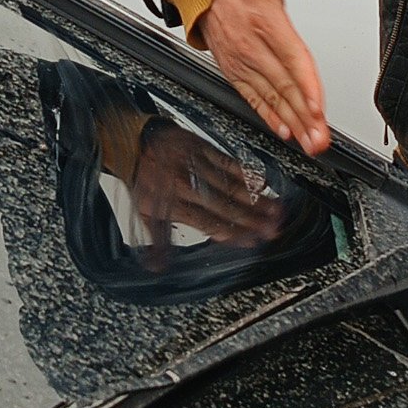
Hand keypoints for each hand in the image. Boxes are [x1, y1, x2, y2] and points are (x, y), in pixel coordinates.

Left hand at [125, 123, 285, 267]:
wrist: (131, 140)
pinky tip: (262, 183)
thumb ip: (156, 239)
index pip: (207, 223)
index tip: (253, 242)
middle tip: (273, 230)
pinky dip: (246, 173)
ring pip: (230, 185)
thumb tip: (158, 268)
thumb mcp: (143, 211)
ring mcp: (195, 165)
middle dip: (252, 220)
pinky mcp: (201, 147)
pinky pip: (227, 162)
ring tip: (276, 210)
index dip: (232, 233)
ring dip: (255, 200)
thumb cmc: (141, 179)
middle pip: (224, 206)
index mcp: (172, 203)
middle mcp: (186, 185)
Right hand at [195, 0, 326, 154]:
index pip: (290, 58)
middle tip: (320, 139)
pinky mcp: (235, 70)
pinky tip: (284, 130)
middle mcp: (252, 47)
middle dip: (304, 116)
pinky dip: (269, 116)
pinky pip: (254, 97)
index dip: (305, 85)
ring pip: (272, 97)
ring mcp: (243, 62)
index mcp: (265, 22)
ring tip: (309, 143)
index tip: (317, 107)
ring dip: (291, 122)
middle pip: (284, 86)